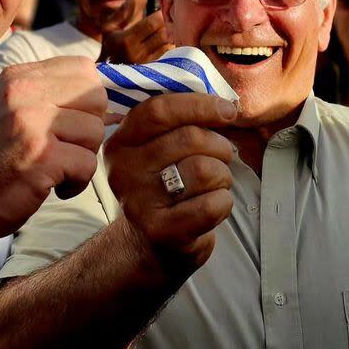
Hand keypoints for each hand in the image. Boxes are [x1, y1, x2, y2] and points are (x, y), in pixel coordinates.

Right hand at [0, 56, 106, 245]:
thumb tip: (110, 97)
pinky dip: (77, 183)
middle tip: (66, 149)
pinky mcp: (40, 156)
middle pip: (96, 97)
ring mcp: (30, 122)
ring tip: (56, 169)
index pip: (83, 68)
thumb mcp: (13, 112)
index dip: (88, 100)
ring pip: (96, 131)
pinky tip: (53, 186)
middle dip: (89, 128)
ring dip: (83, 158)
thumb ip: (51, 96)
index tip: (72, 124)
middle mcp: (22, 92)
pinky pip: (88, 164)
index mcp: (18, 77)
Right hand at [98, 11, 172, 64]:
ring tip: (171, 27)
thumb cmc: (109, 48)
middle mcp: (137, 53)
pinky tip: (168, 40)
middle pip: (162, 34)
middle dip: (169, 23)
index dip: (160, 15)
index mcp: (126, 41)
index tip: (163, 10)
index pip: (151, 24)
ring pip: (168, 44)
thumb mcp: (109, 29)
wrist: (107, 75)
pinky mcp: (152, 70)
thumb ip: (121, 13)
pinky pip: (168, 54)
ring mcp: (146, 64)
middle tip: (171, 17)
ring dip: (172, 34)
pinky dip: (170, 45)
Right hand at [105, 93, 236, 271]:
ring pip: (204, 170)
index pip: (159, 110)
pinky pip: (211, 205)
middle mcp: (123, 169)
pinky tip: (212, 206)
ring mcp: (138, 201)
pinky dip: (224, 202)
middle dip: (219, 146)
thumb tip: (227, 105)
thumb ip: (181, 121)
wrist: (149, 243)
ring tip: (213, 184)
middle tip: (219, 158)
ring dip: (222, 175)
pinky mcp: (160, 230)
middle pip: (189, 138)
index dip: (199, 105)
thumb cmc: (166, 184)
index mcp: (121, 141)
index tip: (227, 111)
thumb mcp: (160, 147)